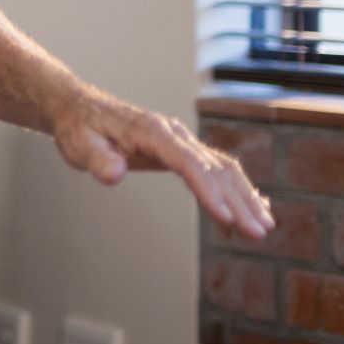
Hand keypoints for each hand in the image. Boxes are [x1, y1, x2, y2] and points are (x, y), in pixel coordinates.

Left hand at [50, 89, 276, 239]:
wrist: (79, 109)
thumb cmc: (79, 129)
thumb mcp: (79, 145)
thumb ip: (97, 160)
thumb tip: (114, 174)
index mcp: (152, 131)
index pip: (188, 162)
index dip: (209, 190)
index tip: (227, 217)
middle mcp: (173, 133)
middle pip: (214, 168)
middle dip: (238, 201)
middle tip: (258, 233)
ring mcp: (180, 140)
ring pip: (222, 168)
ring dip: (245, 196)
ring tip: (264, 226)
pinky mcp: (181, 149)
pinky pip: (216, 168)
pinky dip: (236, 188)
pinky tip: (252, 207)